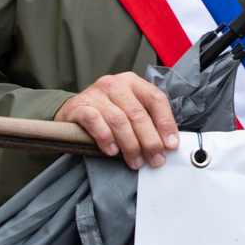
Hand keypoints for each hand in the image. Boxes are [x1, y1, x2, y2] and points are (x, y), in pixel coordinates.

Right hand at [54, 72, 178, 169]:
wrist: (73, 111)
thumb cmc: (107, 112)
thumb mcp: (129, 109)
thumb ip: (147, 120)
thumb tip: (167, 144)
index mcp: (133, 82)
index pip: (156, 99)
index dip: (166, 123)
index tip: (171, 144)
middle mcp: (116, 84)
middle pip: (138, 114)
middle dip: (149, 141)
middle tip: (155, 159)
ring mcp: (96, 94)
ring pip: (119, 120)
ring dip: (130, 145)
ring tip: (135, 161)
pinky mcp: (79, 106)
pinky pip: (95, 122)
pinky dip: (106, 138)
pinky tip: (112, 151)